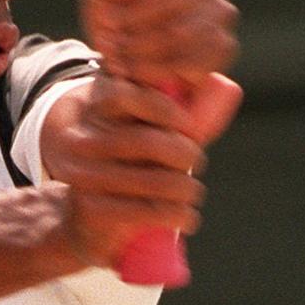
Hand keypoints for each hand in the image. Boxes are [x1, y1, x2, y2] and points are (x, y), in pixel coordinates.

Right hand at [39, 73, 219, 269]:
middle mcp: (82, 139)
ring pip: (155, 181)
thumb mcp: (138, 129)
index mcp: (92, 110)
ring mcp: (84, 175)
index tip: (188, 125)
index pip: (124, 97)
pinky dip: (178, 215)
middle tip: (196, 161)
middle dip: (185, 153)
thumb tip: (222, 88)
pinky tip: (187, 216)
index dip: (164, 109)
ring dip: (187, 189)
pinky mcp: (92, 209)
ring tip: (193, 193)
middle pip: (147, 141)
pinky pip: (148, 211)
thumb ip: (171, 110)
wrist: (82, 216)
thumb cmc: (124, 163)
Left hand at [78, 0, 239, 96]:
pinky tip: (143, 70)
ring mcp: (219, 12)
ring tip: (121, 54)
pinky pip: (201, 58)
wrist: (124, 59)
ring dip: (144, 47)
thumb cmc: (113, 14)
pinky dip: (164, 68)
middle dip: (136, 17)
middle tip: (111, 31)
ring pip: (187, 30)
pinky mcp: (223, 46)